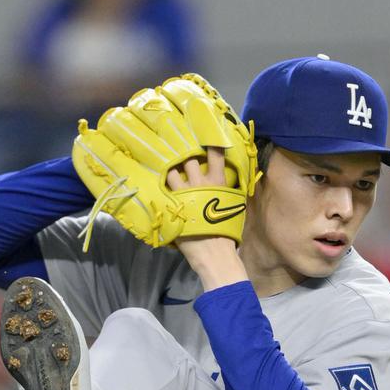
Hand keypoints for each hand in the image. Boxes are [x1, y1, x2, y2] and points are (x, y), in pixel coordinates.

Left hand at [166, 147, 247, 290]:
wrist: (214, 253)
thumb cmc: (227, 234)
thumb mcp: (234, 210)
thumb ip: (228, 193)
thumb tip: (228, 187)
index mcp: (218, 182)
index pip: (215, 154)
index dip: (210, 143)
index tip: (206, 136)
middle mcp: (200, 183)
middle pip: (188, 158)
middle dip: (184, 156)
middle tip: (180, 154)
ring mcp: (183, 193)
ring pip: (171, 171)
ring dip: (170, 170)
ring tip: (167, 171)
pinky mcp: (172, 206)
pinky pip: (161, 189)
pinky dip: (160, 187)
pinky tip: (155, 186)